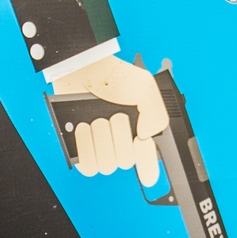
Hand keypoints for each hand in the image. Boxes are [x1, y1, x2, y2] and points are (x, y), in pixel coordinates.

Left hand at [51, 54, 169, 186]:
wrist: (81, 69)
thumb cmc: (111, 76)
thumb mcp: (145, 88)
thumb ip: (156, 113)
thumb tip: (146, 136)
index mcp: (140, 133)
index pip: (148, 162)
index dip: (148, 168)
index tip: (145, 165)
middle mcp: (121, 143)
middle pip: (125, 162)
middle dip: (119, 136)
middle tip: (115, 116)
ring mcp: (101, 147)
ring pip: (106, 165)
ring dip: (101, 139)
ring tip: (96, 119)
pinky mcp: (81, 149)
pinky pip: (87, 167)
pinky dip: (86, 146)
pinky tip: (84, 128)